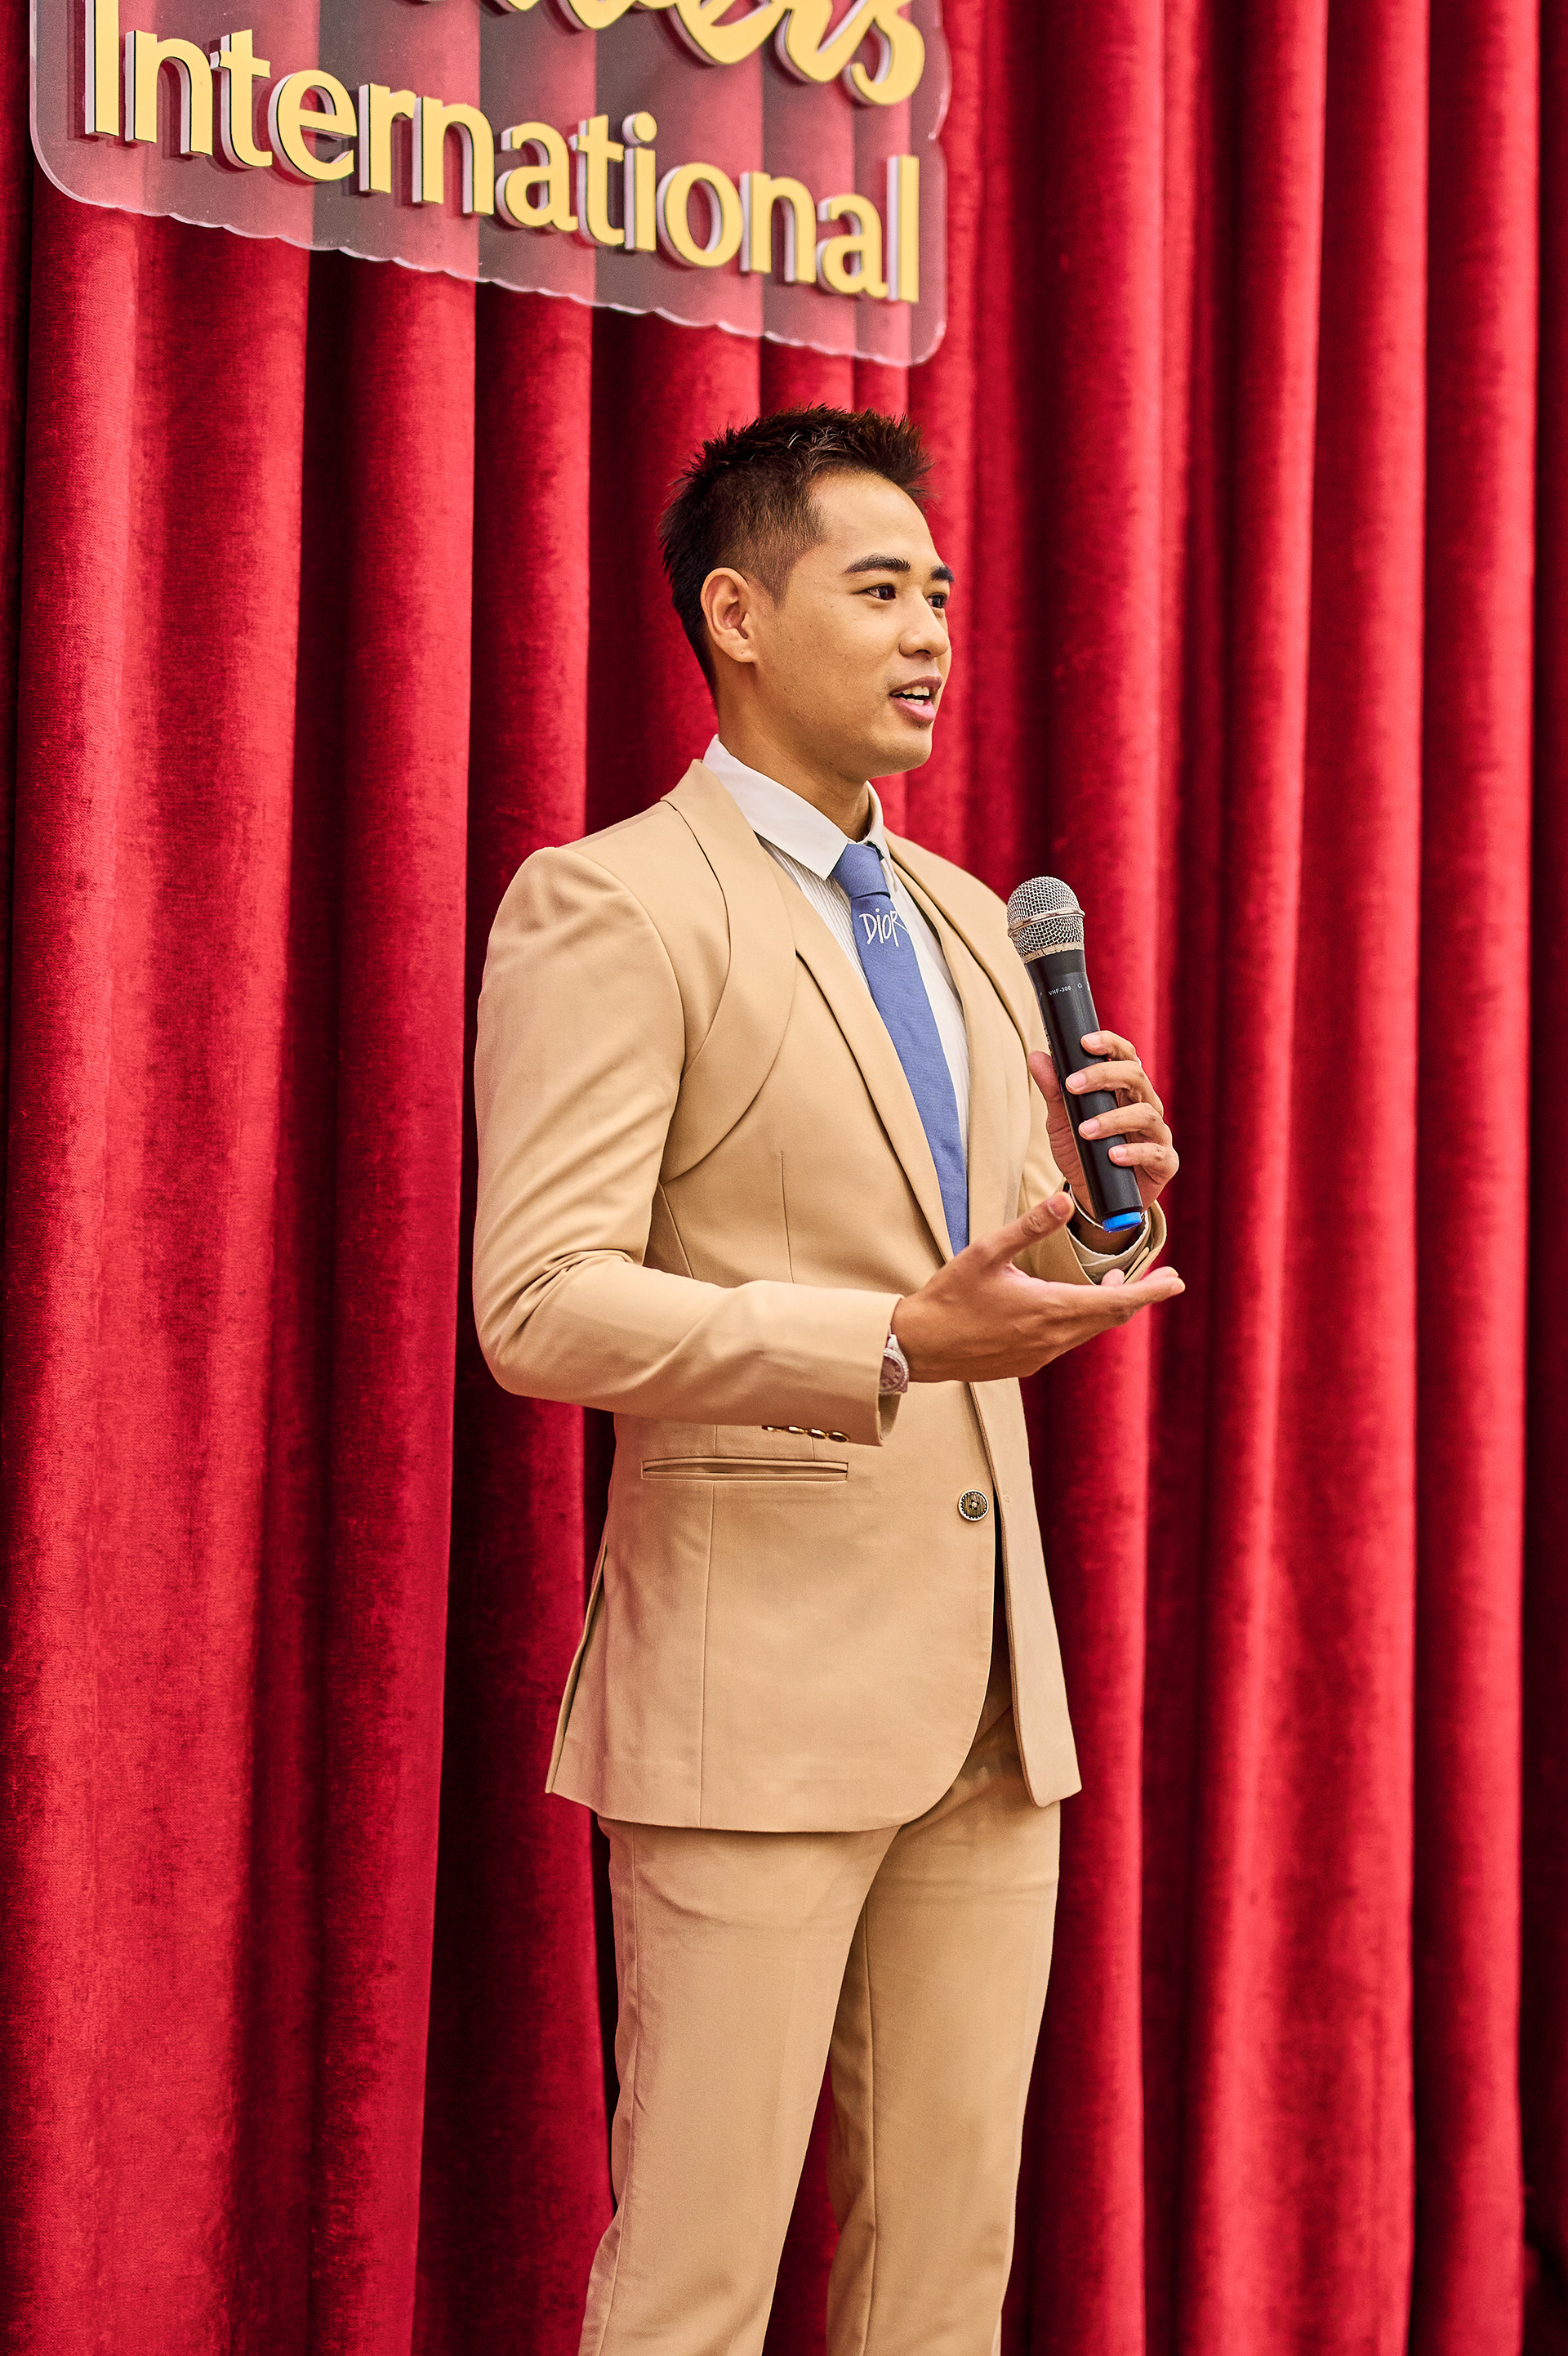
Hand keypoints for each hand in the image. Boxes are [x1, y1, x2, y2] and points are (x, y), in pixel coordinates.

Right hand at [891, 1194, 1184, 1383]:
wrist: (917, 1347)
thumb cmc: (949, 1297)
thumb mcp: (987, 1253)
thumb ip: (1030, 1227)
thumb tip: (1065, 1199)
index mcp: (1049, 1309)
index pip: (1116, 1302)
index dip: (1151, 1292)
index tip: (1176, 1282)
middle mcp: (1053, 1338)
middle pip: (1109, 1318)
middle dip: (1139, 1298)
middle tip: (1166, 1281)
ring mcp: (1040, 1355)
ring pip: (1089, 1331)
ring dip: (1107, 1308)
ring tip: (1117, 1285)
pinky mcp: (1027, 1364)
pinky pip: (1068, 1341)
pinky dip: (1082, 1321)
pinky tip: (1072, 1306)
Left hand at [1028, 1031, 1177, 1220]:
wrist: (1093, 1197)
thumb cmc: (1083, 1153)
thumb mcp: (1062, 1122)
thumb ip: (1053, 1091)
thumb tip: (1037, 1056)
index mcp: (1124, 1090)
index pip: (1125, 1056)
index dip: (1110, 1044)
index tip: (1085, 1042)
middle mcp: (1145, 1106)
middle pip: (1136, 1077)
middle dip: (1104, 1075)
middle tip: (1072, 1085)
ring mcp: (1157, 1134)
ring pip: (1146, 1114)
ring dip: (1113, 1119)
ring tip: (1085, 1130)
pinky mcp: (1164, 1163)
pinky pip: (1156, 1153)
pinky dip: (1134, 1153)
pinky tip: (1113, 1155)